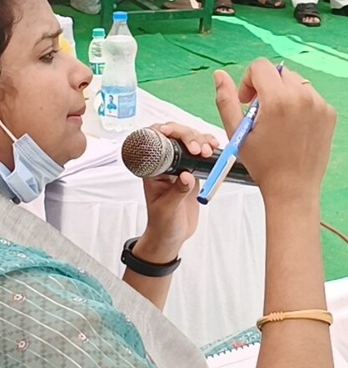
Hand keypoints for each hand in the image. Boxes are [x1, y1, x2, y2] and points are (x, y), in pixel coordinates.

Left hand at [139, 122, 219, 257]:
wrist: (171, 235)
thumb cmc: (162, 223)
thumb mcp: (168, 209)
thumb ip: (177, 192)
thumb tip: (187, 176)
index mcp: (152, 169)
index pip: (155, 140)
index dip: (165, 131)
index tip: (175, 133)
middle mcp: (165, 163)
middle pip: (175, 137)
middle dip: (187, 136)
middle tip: (198, 149)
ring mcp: (179, 165)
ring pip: (189, 141)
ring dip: (199, 140)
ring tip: (207, 150)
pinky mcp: (192, 170)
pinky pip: (200, 153)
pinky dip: (208, 147)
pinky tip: (214, 148)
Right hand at [214, 59, 335, 205]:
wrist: (293, 188)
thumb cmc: (264, 164)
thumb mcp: (236, 132)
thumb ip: (226, 99)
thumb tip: (220, 75)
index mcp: (277, 100)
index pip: (260, 66)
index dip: (248, 81)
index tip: (247, 101)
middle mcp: (302, 97)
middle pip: (278, 72)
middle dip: (266, 86)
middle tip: (260, 112)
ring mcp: (319, 105)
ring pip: (295, 81)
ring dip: (282, 93)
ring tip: (277, 120)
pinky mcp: (328, 113)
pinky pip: (310, 95)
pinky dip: (299, 103)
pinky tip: (291, 125)